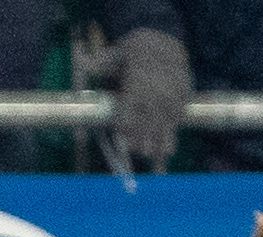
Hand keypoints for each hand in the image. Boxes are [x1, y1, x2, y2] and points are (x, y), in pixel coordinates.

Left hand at [93, 26, 190, 170]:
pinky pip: (173, 132)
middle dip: (137, 143)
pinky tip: (162, 165)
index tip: (120, 136)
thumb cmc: (134, 53)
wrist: (167, 46)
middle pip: (144, 130)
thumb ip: (100, 62)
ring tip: (147, 155)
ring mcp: (169, 105)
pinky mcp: (179, 109)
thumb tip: (82, 63)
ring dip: (152, 148)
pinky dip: (167, 148)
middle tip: (131, 148)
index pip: (129, 115)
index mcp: (138, 86)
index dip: (123, 129)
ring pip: (160, 135)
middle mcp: (155, 98)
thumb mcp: (116, 53)